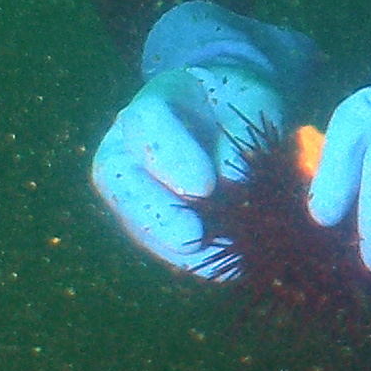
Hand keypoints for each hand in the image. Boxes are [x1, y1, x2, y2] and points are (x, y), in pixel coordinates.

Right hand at [91, 60, 284, 279]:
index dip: (170, 155)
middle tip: (192, 237)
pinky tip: (226, 270)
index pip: (145, 122)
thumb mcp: (253, 100)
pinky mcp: (147, 223)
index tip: (204, 186)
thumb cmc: (239, 105)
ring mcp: (130, 188)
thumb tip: (233, 178)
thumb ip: (243, 132)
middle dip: (153, 215)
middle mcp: (126, 146)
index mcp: (153, 103)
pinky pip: (160, 248)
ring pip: (135, 223)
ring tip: (220, 260)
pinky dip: (192, 260)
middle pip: (117, 180)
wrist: (231, 122)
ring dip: (175, 247)